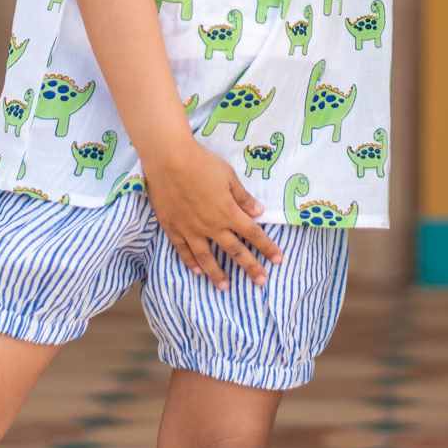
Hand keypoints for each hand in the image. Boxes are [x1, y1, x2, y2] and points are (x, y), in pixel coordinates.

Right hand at [142, 139, 283, 289]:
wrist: (169, 160)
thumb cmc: (202, 163)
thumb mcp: (228, 176)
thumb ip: (242, 197)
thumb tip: (258, 212)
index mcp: (228, 212)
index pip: (253, 234)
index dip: (267, 247)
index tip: (278, 260)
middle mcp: (212, 226)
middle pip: (234, 251)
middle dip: (250, 267)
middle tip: (261, 282)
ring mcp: (191, 229)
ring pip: (207, 257)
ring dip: (217, 274)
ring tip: (225, 287)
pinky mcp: (173, 227)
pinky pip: (183, 250)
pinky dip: (190, 262)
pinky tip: (196, 271)